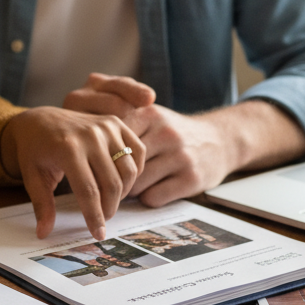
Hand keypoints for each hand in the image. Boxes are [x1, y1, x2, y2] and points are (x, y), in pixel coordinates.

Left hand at [0, 107, 144, 240]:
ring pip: (128, 170)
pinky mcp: (116, 122)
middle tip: (103, 219)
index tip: (98, 234)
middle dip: (109, 208)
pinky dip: (135, 170)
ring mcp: (106, 126)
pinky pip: (138, 151)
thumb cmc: (35, 151)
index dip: (95, 216)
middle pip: (112, 184)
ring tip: (109, 201)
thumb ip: (42, 205)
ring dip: (123, 192)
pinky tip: (121, 181)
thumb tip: (44, 233)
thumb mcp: (33, 177)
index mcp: (67, 148)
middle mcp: (90, 135)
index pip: (88, 191)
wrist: (40, 120)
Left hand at [64, 73, 304, 206]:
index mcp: (150, 112)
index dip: (98, 151)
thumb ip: (116, 106)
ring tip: (126, 187)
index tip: (91, 160)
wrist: (221, 140)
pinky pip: (154, 198)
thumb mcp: (149, 111)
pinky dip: (147, 198)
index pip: (111, 135)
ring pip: (136, 184)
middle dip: (110, 175)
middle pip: (121, 163)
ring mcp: (180, 156)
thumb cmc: (172, 130)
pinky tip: (149, 192)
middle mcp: (166, 132)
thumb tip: (83, 108)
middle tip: (105, 181)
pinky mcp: (191, 179)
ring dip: (128, 190)